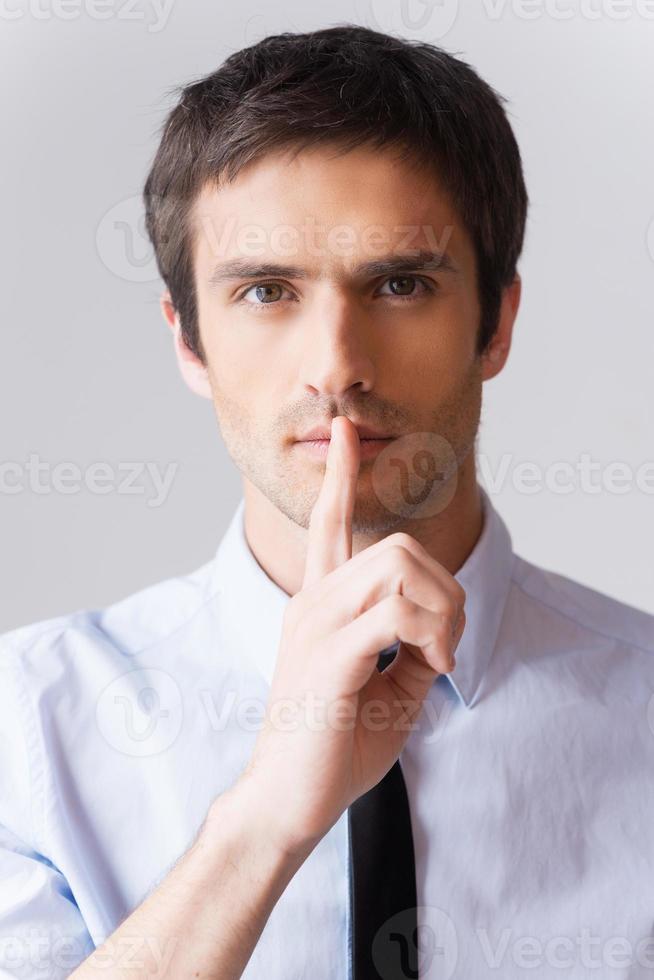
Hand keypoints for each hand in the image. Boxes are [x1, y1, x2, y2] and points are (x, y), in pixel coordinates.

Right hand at [240, 416, 465, 856]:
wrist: (289, 801)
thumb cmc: (332, 746)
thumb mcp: (387, 689)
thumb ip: (410, 646)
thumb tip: (441, 628)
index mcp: (319, 605)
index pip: (328, 524)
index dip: (342, 477)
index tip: (348, 434)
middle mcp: (313, 604)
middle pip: (397, 547)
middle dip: (445, 587)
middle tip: (449, 642)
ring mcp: (316, 626)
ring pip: (399, 570)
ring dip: (442, 611)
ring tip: (438, 658)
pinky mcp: (329, 657)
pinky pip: (396, 616)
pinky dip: (432, 636)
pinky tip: (430, 667)